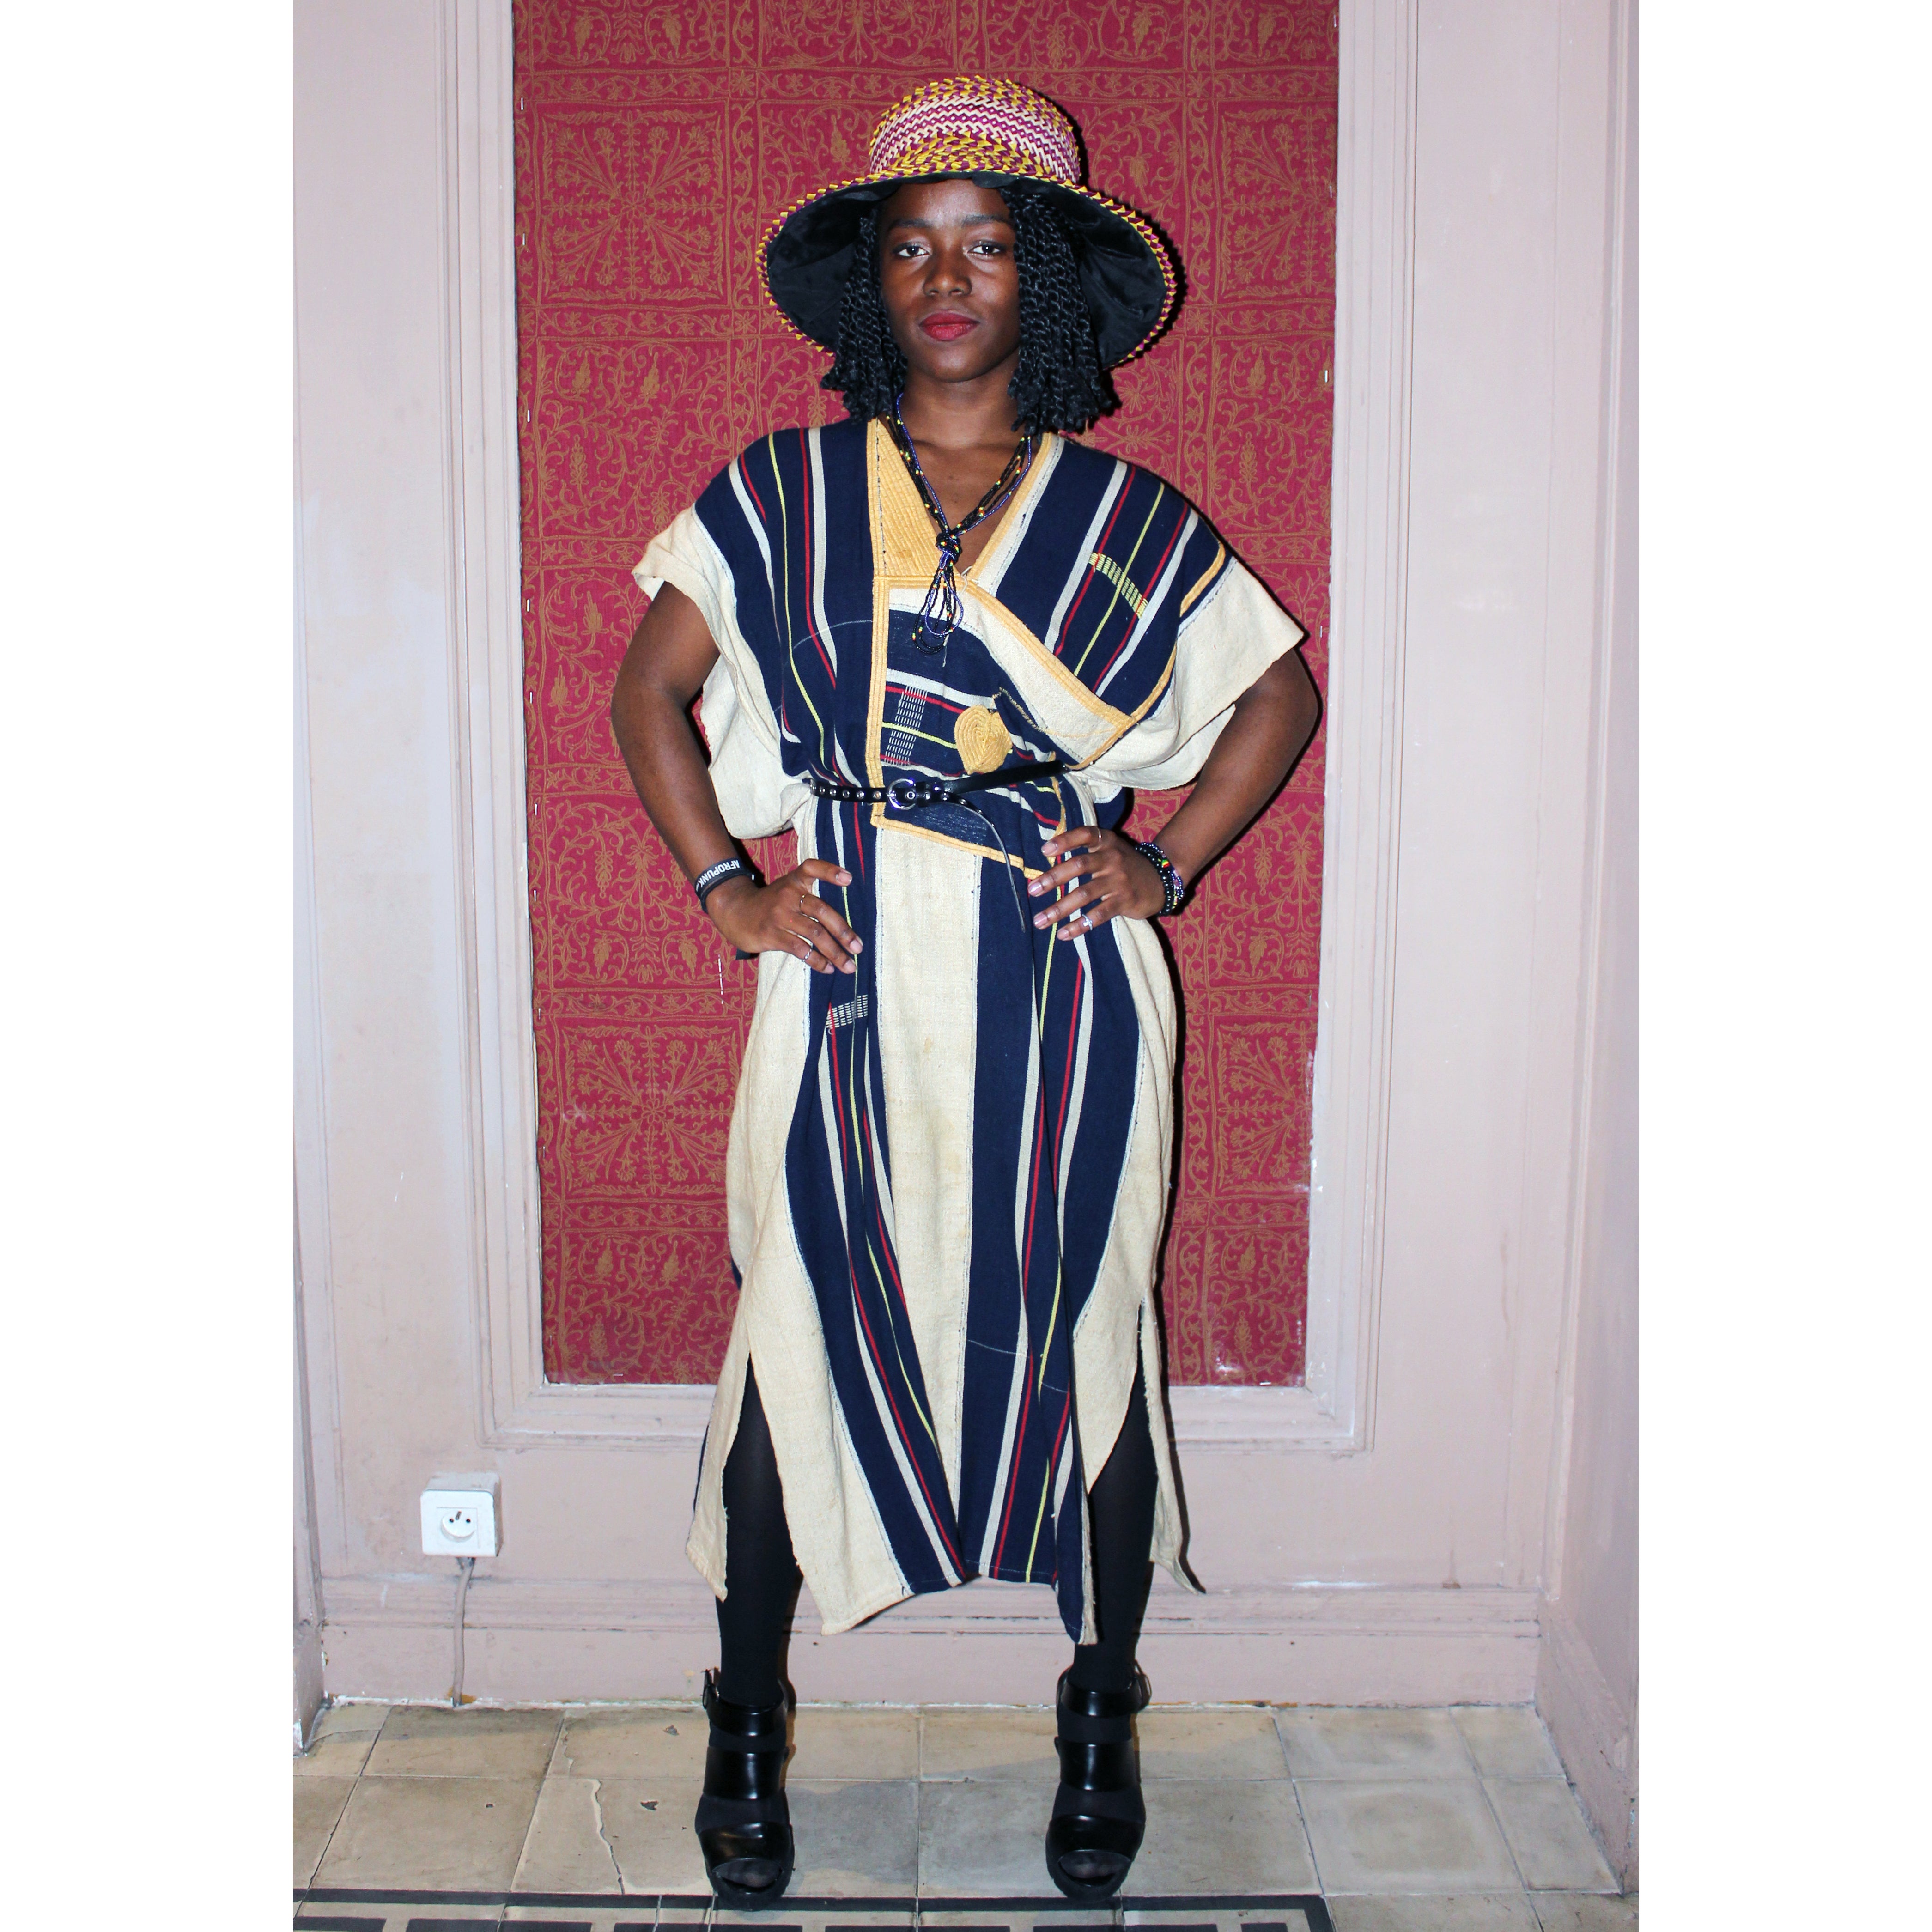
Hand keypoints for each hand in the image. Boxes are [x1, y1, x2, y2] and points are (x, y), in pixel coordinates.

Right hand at [707, 860, 862, 973]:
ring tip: (848, 966)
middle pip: (822, 911)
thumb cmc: (770, 904)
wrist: (734, 912)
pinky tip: (827, 968)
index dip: (830, 872)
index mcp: (794, 881)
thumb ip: (809, 895)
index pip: (812, 868)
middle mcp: (788, 895)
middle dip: (844, 932)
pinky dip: (817, 960)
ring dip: (835, 952)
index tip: (849, 879)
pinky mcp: (772, 935)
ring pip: (814, 934)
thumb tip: (842, 924)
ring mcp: (780, 916)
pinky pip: (800, 949)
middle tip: (858, 948)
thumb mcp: (786, 889)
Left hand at [1027, 826, 1163, 939]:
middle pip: (1079, 865)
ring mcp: (1119, 880)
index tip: (1044, 850)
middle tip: (1032, 890)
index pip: (1085, 834)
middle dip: (1053, 878)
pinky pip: (1098, 915)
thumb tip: (1047, 854)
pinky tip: (1063, 934)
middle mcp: (1112, 858)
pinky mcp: (1124, 901)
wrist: (1161, 879)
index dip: (1065, 840)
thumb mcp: (1111, 848)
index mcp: (1107, 841)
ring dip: (1059, 909)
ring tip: (1040, 921)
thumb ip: (1087, 848)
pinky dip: (1080, 925)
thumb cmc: (1125, 864)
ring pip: (1084, 894)